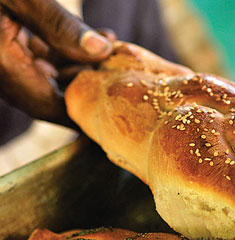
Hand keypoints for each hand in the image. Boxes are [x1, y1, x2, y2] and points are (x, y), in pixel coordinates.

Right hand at [0, 0, 113, 125]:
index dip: (81, 114)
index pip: (46, 105)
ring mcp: (1, 55)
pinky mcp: (5, 41)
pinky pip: (37, 55)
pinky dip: (65, 51)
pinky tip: (95, 39)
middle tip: (120, 74)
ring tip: (113, 50)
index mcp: (1, 63)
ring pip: (46, 73)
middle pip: (49, 93)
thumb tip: (101, 51)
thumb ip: (59, 24)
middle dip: (87, 86)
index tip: (113, 116)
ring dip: (81, 65)